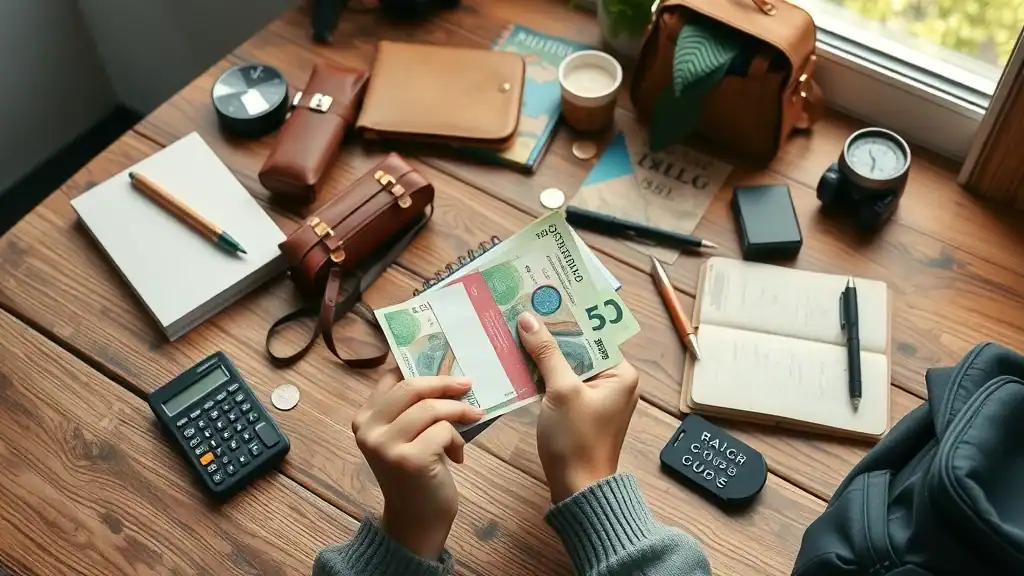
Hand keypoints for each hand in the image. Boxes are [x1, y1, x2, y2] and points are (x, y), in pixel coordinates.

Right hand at [352, 371, 483, 558]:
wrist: (416, 520)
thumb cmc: (417, 473)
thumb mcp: (406, 435)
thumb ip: (413, 407)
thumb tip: (446, 370)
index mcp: (364, 418)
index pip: (392, 377)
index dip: (420, 366)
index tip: (445, 362)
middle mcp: (368, 430)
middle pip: (411, 387)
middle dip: (444, 383)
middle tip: (468, 384)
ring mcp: (385, 445)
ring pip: (431, 408)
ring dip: (458, 414)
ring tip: (470, 422)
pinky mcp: (408, 459)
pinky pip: (443, 430)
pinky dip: (457, 440)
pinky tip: (457, 456)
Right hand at [517, 311, 640, 502]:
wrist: (577, 489)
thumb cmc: (576, 440)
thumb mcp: (561, 390)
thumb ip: (546, 353)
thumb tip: (528, 319)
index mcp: (621, 373)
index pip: (594, 333)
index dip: (569, 316)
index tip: (544, 296)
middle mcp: (614, 381)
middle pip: (579, 347)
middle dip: (552, 332)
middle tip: (524, 309)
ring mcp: (597, 397)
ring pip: (567, 364)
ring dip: (544, 352)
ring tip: (517, 329)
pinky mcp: (580, 410)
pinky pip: (561, 382)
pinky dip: (543, 373)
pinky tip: (520, 361)